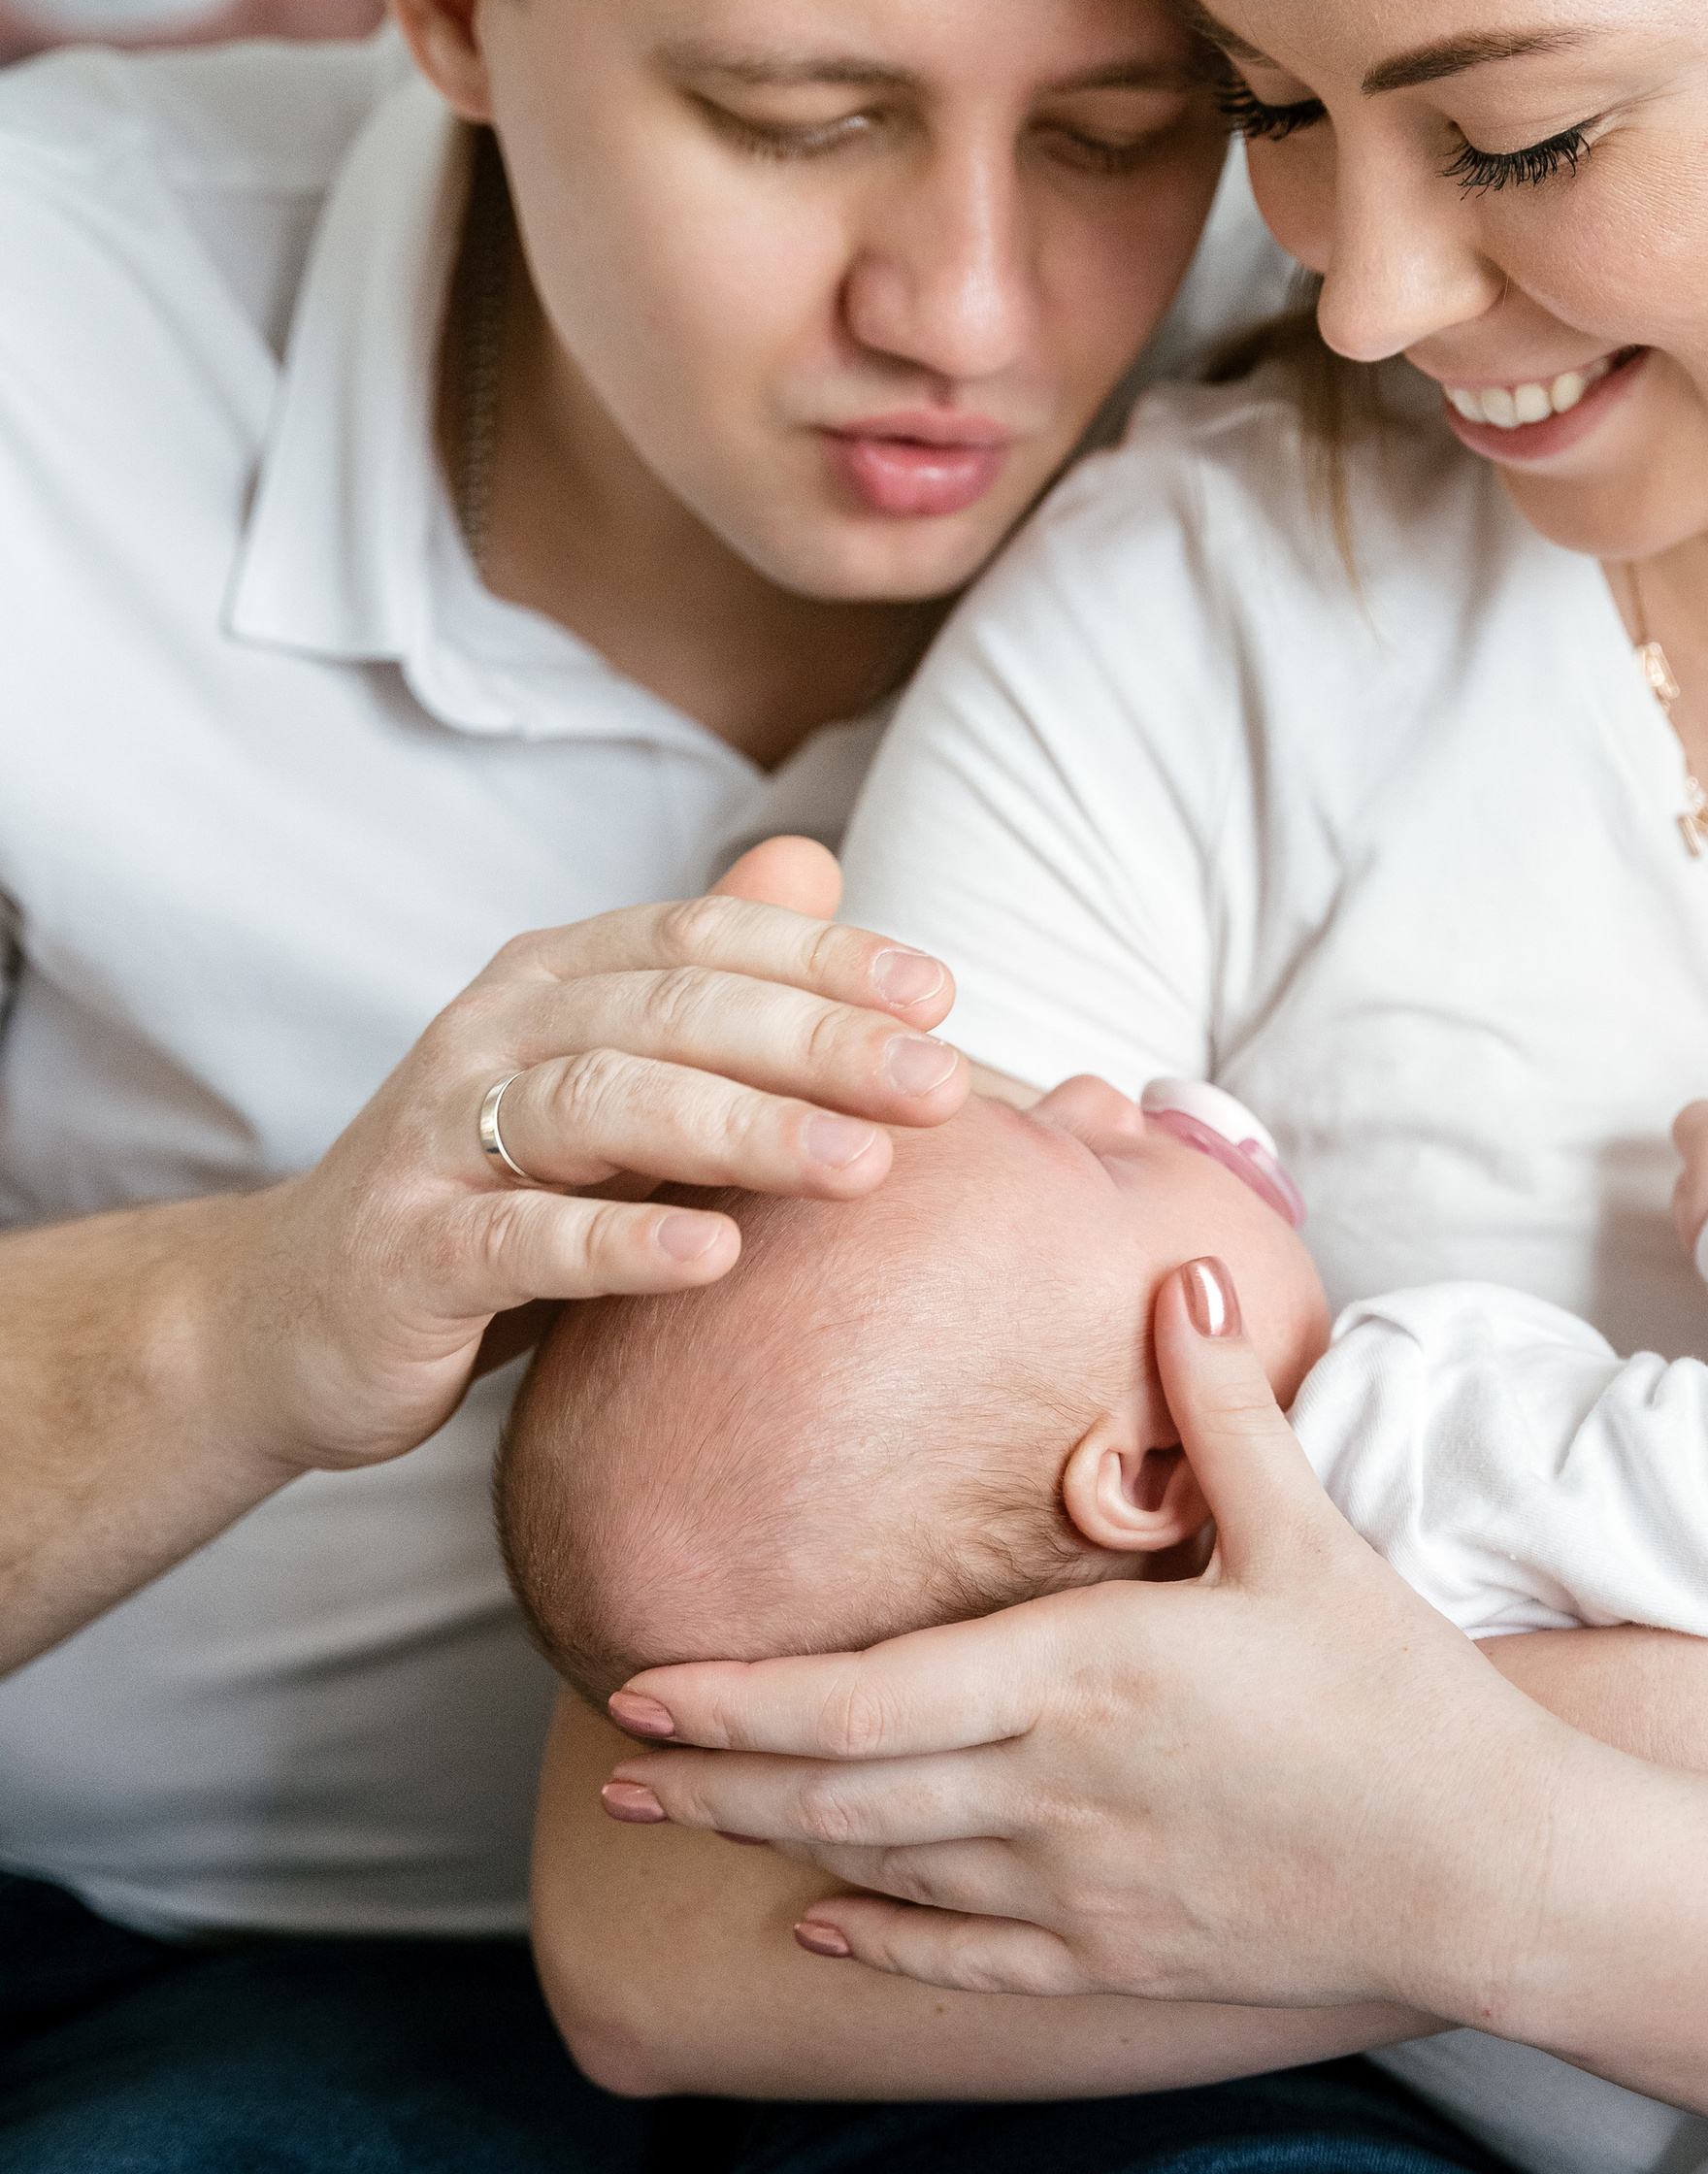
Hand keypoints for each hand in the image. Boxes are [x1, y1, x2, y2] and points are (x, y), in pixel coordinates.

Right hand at [213, 837, 967, 1477]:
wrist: (297, 1317)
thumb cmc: (492, 1192)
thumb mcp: (608, 1075)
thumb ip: (706, 980)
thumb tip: (816, 856)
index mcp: (551, 981)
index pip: (701, 939)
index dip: (824, 958)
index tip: (940, 1000)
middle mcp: (492, 1036)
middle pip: (670, 1012)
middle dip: (817, 1043)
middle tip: (943, 1088)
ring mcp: (439, 1142)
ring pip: (602, 1107)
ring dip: (744, 1129)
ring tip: (863, 1167)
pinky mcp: (409, 1256)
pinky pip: (521, 1237)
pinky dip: (620, 1240)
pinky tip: (716, 1254)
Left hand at [596, 1254, 1562, 2008]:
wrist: (1496, 1871)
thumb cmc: (1404, 1694)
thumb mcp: (1311, 1535)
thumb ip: (1226, 1406)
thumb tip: (1182, 1267)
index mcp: (1085, 1677)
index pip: (862, 1701)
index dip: (738, 1701)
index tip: (639, 1686)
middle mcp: (1056, 1793)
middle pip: (839, 1797)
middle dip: (712, 1783)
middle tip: (612, 1767)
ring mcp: (1080, 1892)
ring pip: (882, 1877)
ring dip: (769, 1850)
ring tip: (674, 1826)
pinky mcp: (1118, 1963)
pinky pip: (962, 1962)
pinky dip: (874, 1944)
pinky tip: (816, 1926)